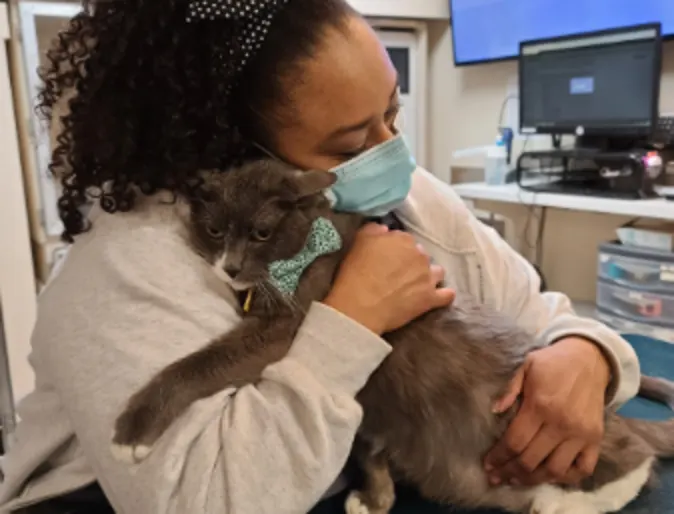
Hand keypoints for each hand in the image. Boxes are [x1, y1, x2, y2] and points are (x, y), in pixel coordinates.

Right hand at [324, 223, 454, 334]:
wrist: (360, 307)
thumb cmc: (355, 273)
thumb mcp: (358, 242)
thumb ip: (373, 229)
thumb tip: (385, 229)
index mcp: (403, 240)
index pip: (404, 240)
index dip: (395, 249)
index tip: (386, 258)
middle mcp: (420, 255)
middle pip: (421, 255)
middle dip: (412, 262)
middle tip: (397, 273)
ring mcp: (428, 277)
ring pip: (437, 271)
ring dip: (429, 275)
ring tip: (415, 285)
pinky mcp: (430, 299)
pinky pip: (446, 295)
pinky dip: (442, 295)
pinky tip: (435, 297)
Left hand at [484, 337, 610, 486]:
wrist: (590, 358)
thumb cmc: (553, 362)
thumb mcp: (526, 365)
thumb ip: (510, 388)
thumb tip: (494, 410)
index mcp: (540, 405)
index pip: (515, 441)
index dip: (499, 456)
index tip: (487, 465)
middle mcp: (561, 423)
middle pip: (531, 460)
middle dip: (509, 472)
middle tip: (496, 477)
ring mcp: (581, 434)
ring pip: (554, 470)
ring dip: (533, 480)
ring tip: (516, 480)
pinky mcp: (596, 439)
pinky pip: (583, 469)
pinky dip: (567, 478)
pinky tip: (549, 477)